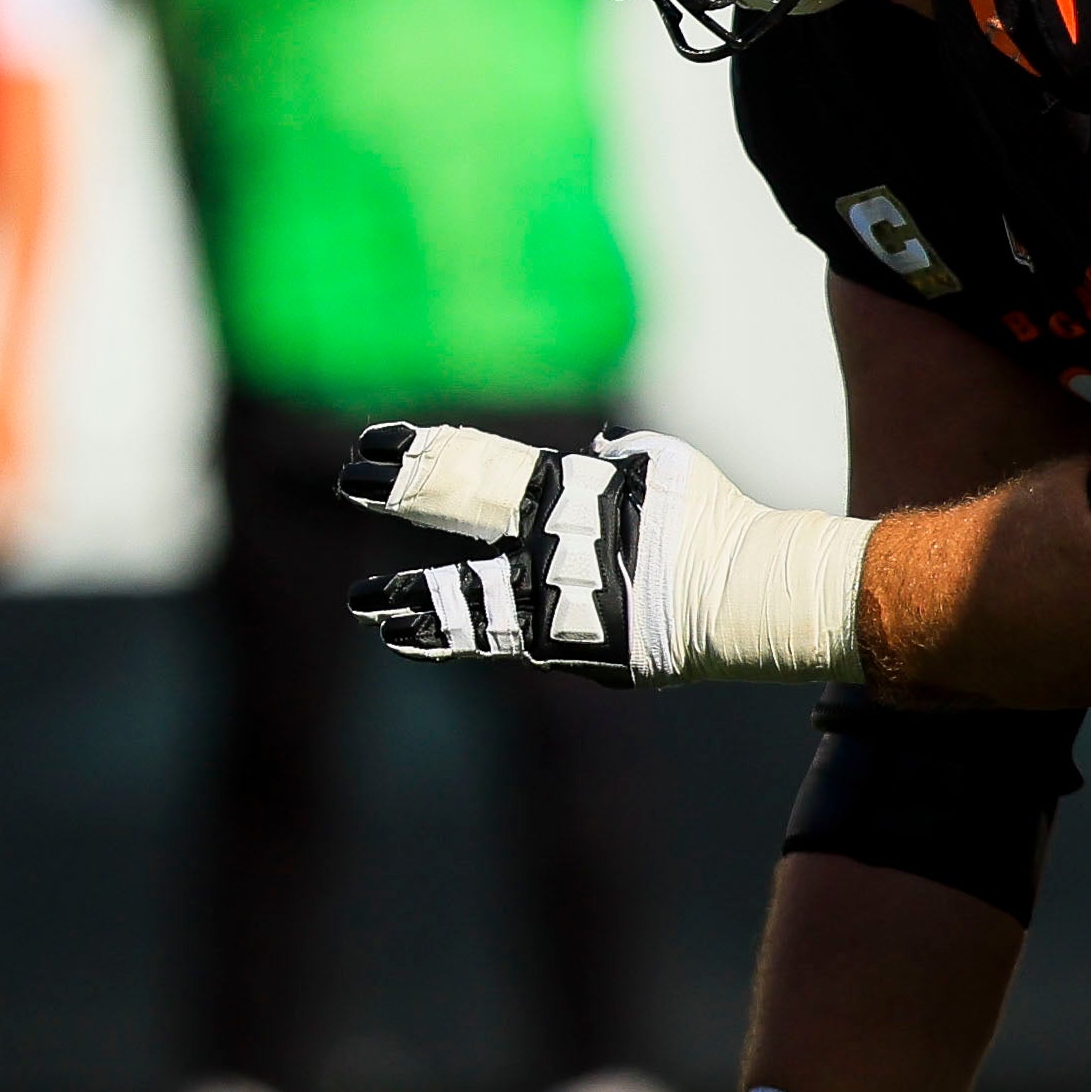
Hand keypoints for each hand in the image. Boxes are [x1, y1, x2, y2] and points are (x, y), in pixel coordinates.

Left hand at [338, 423, 869, 686]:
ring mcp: (550, 594)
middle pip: (455, 510)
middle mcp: (548, 537)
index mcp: (568, 486)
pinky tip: (407, 637)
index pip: (476, 463)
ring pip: (460, 590)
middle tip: (349, 486)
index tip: (378, 445)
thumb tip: (600, 445)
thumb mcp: (665, 462)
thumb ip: (623, 452)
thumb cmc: (710, 519)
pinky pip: (487, 640)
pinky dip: (444, 636)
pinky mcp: (558, 646)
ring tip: (363, 599)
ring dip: (407, 593)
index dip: (423, 454)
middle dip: (400, 495)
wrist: (741, 591)